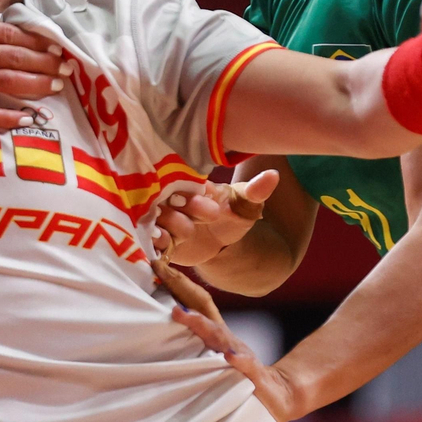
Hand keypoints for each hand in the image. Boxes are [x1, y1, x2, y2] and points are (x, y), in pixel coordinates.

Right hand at [0, 5, 70, 129]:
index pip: (10, 34)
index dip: (38, 41)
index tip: (57, 47)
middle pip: (15, 58)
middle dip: (45, 64)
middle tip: (66, 70)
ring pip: (6, 82)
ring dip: (35, 86)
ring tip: (55, 88)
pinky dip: (6, 117)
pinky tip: (25, 119)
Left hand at [150, 255, 299, 421]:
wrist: (277, 390)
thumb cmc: (237, 371)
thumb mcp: (214, 352)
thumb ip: (193, 337)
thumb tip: (166, 318)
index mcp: (215, 332)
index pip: (196, 302)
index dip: (177, 283)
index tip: (156, 265)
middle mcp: (226, 338)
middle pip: (203, 312)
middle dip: (183, 293)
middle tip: (162, 278)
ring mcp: (239, 353)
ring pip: (219, 336)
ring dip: (200, 324)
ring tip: (181, 314)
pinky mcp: (253, 373)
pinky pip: (246, 365)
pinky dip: (238, 360)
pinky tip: (229, 357)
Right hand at [151, 170, 279, 265]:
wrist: (222, 243)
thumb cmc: (232, 215)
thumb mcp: (246, 204)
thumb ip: (257, 190)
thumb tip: (273, 176)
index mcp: (191, 184)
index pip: (182, 183)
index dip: (192, 196)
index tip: (213, 209)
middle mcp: (171, 198)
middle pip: (163, 200)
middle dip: (177, 211)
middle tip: (196, 223)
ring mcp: (162, 218)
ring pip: (154, 219)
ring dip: (165, 227)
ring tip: (180, 234)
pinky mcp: (157, 238)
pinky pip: (148, 239)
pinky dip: (153, 242)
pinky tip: (164, 245)